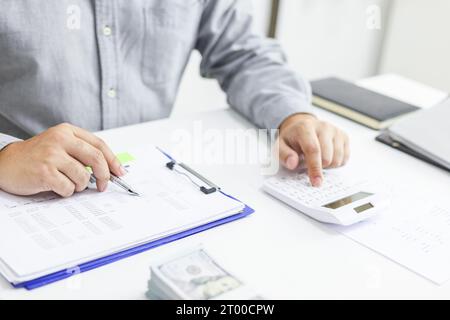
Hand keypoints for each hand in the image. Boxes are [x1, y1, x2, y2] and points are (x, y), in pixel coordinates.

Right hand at [0, 123, 124, 196]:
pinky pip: (68, 187)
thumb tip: (111, 168)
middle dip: (104, 175)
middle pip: (96, 158)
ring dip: (80, 186)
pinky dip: (67, 191)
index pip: (99, 145)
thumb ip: (82, 152)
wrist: (6, 163)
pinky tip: (56, 186)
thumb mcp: (60, 145)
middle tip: (103, 185)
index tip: (119, 172)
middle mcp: (60, 140)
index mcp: (67, 131)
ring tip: (68, 183)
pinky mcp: (44, 171)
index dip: (113, 160)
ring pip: (83, 176)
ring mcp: (51, 155)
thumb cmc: (37, 156)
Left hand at [278, 113, 349, 186]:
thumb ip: (284, 155)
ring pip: (337, 160)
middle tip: (306, 162)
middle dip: (317, 167)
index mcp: (305, 127)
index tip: (316, 182)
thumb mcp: (279, 146)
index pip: (313, 150)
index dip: (315, 168)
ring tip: (315, 159)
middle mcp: (323, 126)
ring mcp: (335, 131)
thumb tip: (292, 163)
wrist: (302, 126)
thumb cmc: (291, 139)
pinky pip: (344, 159)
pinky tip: (325, 157)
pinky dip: (334, 163)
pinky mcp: (344, 136)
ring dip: (326, 166)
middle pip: (327, 157)